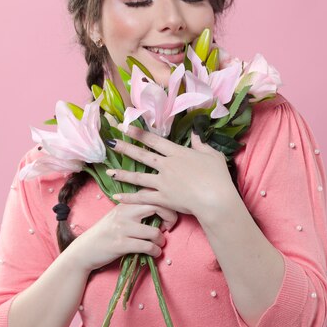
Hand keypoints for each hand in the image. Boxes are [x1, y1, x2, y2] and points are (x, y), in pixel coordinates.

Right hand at [67, 202, 177, 274]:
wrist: (84, 250)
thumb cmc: (104, 234)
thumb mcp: (118, 216)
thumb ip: (135, 211)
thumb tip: (159, 209)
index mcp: (125, 204)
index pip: (151, 194)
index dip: (166, 204)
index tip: (168, 215)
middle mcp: (124, 213)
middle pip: (157, 206)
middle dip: (170, 217)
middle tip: (169, 227)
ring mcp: (122, 228)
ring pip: (154, 232)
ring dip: (161, 240)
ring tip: (160, 244)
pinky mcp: (121, 244)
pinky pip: (147, 246)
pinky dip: (155, 251)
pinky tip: (154, 253)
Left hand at [106, 124, 235, 217]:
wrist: (215, 199)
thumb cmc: (218, 177)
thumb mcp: (213, 155)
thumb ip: (201, 144)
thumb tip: (195, 134)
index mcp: (177, 153)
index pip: (154, 140)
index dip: (138, 133)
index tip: (125, 127)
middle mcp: (167, 166)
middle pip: (142, 155)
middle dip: (125, 148)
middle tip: (110, 142)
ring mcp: (163, 182)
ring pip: (138, 177)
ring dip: (122, 174)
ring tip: (108, 172)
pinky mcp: (163, 198)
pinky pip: (143, 197)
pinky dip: (130, 198)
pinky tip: (117, 197)